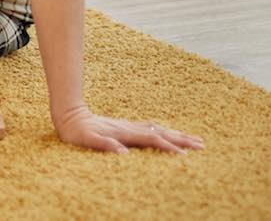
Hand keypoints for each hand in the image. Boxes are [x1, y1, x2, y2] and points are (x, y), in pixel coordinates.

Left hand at [54, 105, 203, 153]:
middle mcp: (129, 128)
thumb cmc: (76, 132)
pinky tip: (169, 132)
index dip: (168, 148)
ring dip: (176, 134)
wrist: (69, 114)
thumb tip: (123, 153)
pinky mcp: (126, 126)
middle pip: (160, 133)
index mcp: (124, 133)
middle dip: (181, 139)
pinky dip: (164, 131)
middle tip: (202, 146)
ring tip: (195, 139)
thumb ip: (104, 145)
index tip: (184, 156)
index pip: (151, 140)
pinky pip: (151, 128)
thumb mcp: (86, 140)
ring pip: (158, 129)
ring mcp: (129, 126)